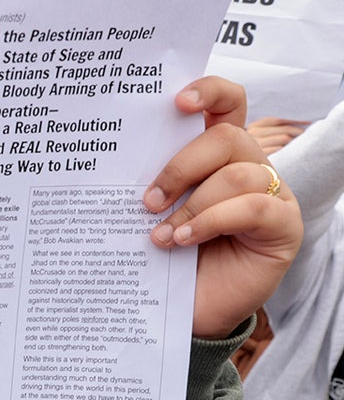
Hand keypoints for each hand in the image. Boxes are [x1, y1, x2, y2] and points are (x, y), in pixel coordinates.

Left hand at [145, 77, 302, 339]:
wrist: (186, 309)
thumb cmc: (167, 254)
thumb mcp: (156, 210)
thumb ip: (153, 178)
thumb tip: (116, 153)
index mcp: (217, 153)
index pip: (227, 103)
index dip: (209, 91)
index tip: (177, 102)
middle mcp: (249, 166)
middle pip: (228, 136)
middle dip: (181, 166)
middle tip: (147, 199)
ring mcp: (273, 194)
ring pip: (237, 174)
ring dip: (191, 204)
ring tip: (160, 234)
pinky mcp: (283, 225)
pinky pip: (252, 207)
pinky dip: (210, 221)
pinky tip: (182, 240)